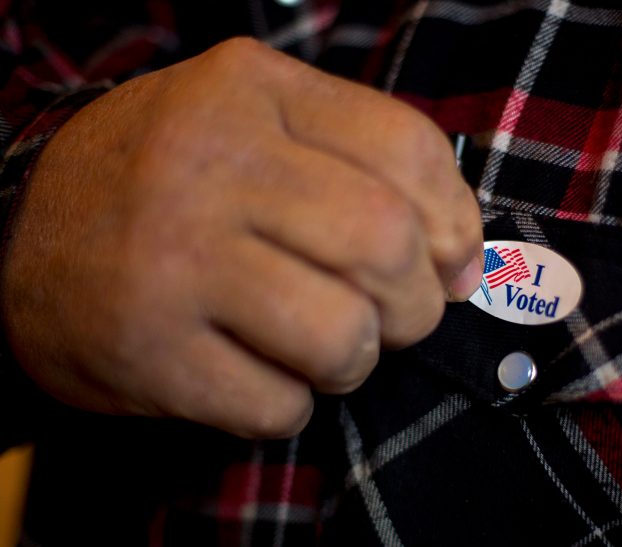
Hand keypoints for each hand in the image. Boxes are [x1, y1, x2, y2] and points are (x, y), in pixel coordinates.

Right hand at [0, 38, 482, 438]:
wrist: (21, 235)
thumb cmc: (167, 183)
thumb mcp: (254, 130)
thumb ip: (365, 171)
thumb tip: (465, 261)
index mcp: (250, 88)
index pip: (408, 148)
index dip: (454, 222)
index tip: (450, 263)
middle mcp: (209, 160)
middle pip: (385, 243)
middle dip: (415, 304)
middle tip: (393, 317)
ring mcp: (173, 257)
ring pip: (342, 335)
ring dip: (355, 360)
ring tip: (326, 348)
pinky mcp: (148, 349)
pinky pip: (278, 405)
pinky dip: (291, 405)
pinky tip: (258, 374)